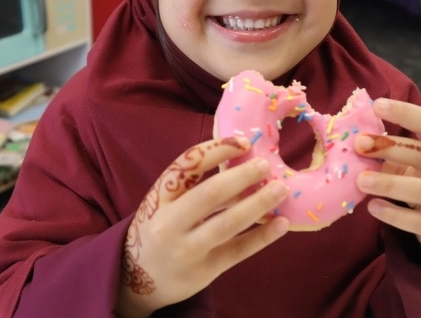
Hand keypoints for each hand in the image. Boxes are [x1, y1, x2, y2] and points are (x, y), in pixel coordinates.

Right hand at [116, 137, 288, 316]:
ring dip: (259, 204)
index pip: (188, 165)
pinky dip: (262, 236)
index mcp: (159, 197)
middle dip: (242, 176)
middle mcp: (169, 223)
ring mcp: (187, 249)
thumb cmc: (159, 228)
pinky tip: (282, 223)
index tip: (244, 141)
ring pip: (228, 223)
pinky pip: (238, 251)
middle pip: (210, 194)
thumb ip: (194, 186)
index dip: (217, 149)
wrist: (137, 279)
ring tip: (281, 190)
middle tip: (266, 165)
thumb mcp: (164, 203)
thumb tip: (244, 166)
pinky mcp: (203, 271)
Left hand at [355, 99, 420, 252]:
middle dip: (391, 147)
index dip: (404, 113)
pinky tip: (373, 207)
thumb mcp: (415, 163)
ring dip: (390, 184)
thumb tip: (353, 141)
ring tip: (361, 180)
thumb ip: (390, 151)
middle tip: (360, 144)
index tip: (377, 105)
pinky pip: (418, 221)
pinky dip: (394, 214)